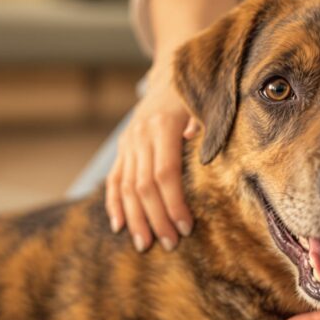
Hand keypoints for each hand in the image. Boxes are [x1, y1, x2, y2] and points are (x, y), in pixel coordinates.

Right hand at [106, 61, 197, 251]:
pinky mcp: (122, 149)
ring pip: (125, 186)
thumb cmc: (196, 96)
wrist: (170, 75)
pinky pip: (114, 180)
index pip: (164, 172)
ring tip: (145, 244)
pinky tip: (119, 226)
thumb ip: (204, 124)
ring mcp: (128, 143)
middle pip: (143, 185)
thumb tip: (197, 145)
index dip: (173, 202)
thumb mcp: (205, 104)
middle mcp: (140, 136)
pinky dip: (114, 204)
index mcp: (162, 126)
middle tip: (170, 244)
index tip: (186, 227)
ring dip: (135, 218)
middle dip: (156, 218)